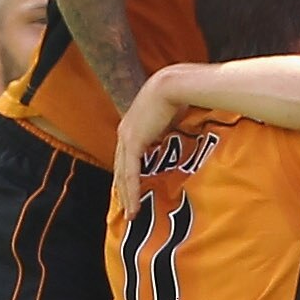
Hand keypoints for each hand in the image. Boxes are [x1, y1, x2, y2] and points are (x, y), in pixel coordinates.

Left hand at [113, 69, 193, 219]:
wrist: (174, 84)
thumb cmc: (179, 95)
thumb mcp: (171, 117)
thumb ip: (168, 130)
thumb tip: (178, 138)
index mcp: (133, 125)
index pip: (127, 156)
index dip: (128, 175)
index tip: (132, 190)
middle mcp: (125, 132)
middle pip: (121, 168)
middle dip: (124, 190)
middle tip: (128, 209)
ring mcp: (126, 137)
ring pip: (123, 174)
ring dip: (127, 197)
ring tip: (131, 215)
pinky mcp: (133, 143)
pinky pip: (131, 174)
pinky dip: (132, 192)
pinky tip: (134, 207)